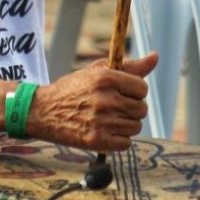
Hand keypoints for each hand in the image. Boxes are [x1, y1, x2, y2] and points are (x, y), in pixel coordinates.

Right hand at [29, 52, 157, 150]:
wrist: (43, 111)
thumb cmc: (73, 89)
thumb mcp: (96, 71)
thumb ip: (129, 66)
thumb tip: (155, 57)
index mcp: (105, 78)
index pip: (141, 88)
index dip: (134, 91)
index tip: (122, 93)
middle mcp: (105, 99)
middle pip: (141, 109)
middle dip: (130, 108)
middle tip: (113, 107)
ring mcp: (102, 121)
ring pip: (135, 126)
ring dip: (125, 124)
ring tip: (107, 119)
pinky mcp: (98, 141)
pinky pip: (126, 143)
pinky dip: (118, 139)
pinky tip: (104, 131)